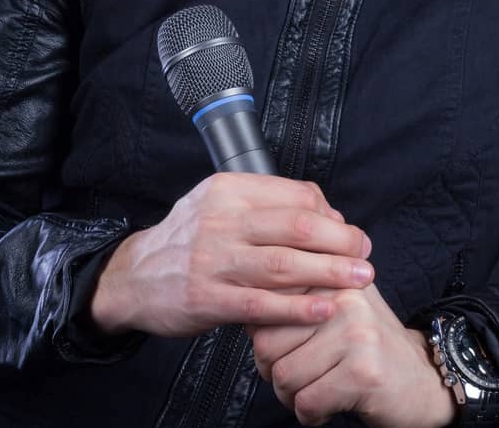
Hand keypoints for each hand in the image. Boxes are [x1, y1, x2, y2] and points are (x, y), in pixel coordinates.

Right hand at [87, 172, 373, 337]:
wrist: (133, 275)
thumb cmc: (187, 239)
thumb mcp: (216, 203)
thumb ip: (263, 203)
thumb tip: (324, 211)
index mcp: (226, 189)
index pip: (294, 195)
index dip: (331, 214)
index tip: (347, 232)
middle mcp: (220, 220)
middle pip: (297, 227)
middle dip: (341, 242)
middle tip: (365, 255)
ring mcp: (213, 260)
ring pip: (284, 265)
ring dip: (330, 273)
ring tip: (359, 280)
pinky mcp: (207, 298)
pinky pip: (262, 304)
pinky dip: (297, 307)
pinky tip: (323, 309)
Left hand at [247, 280, 457, 427]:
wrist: (425, 380)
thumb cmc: (367, 348)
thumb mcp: (334, 308)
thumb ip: (294, 297)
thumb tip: (243, 302)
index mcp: (330, 275)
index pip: (265, 303)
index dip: (263, 338)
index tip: (283, 349)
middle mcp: (343, 295)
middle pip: (266, 342)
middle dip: (272, 372)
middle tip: (297, 380)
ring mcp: (355, 332)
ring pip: (284, 375)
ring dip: (291, 398)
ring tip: (313, 393)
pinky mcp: (363, 371)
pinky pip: (308, 402)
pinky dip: (310, 415)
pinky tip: (327, 408)